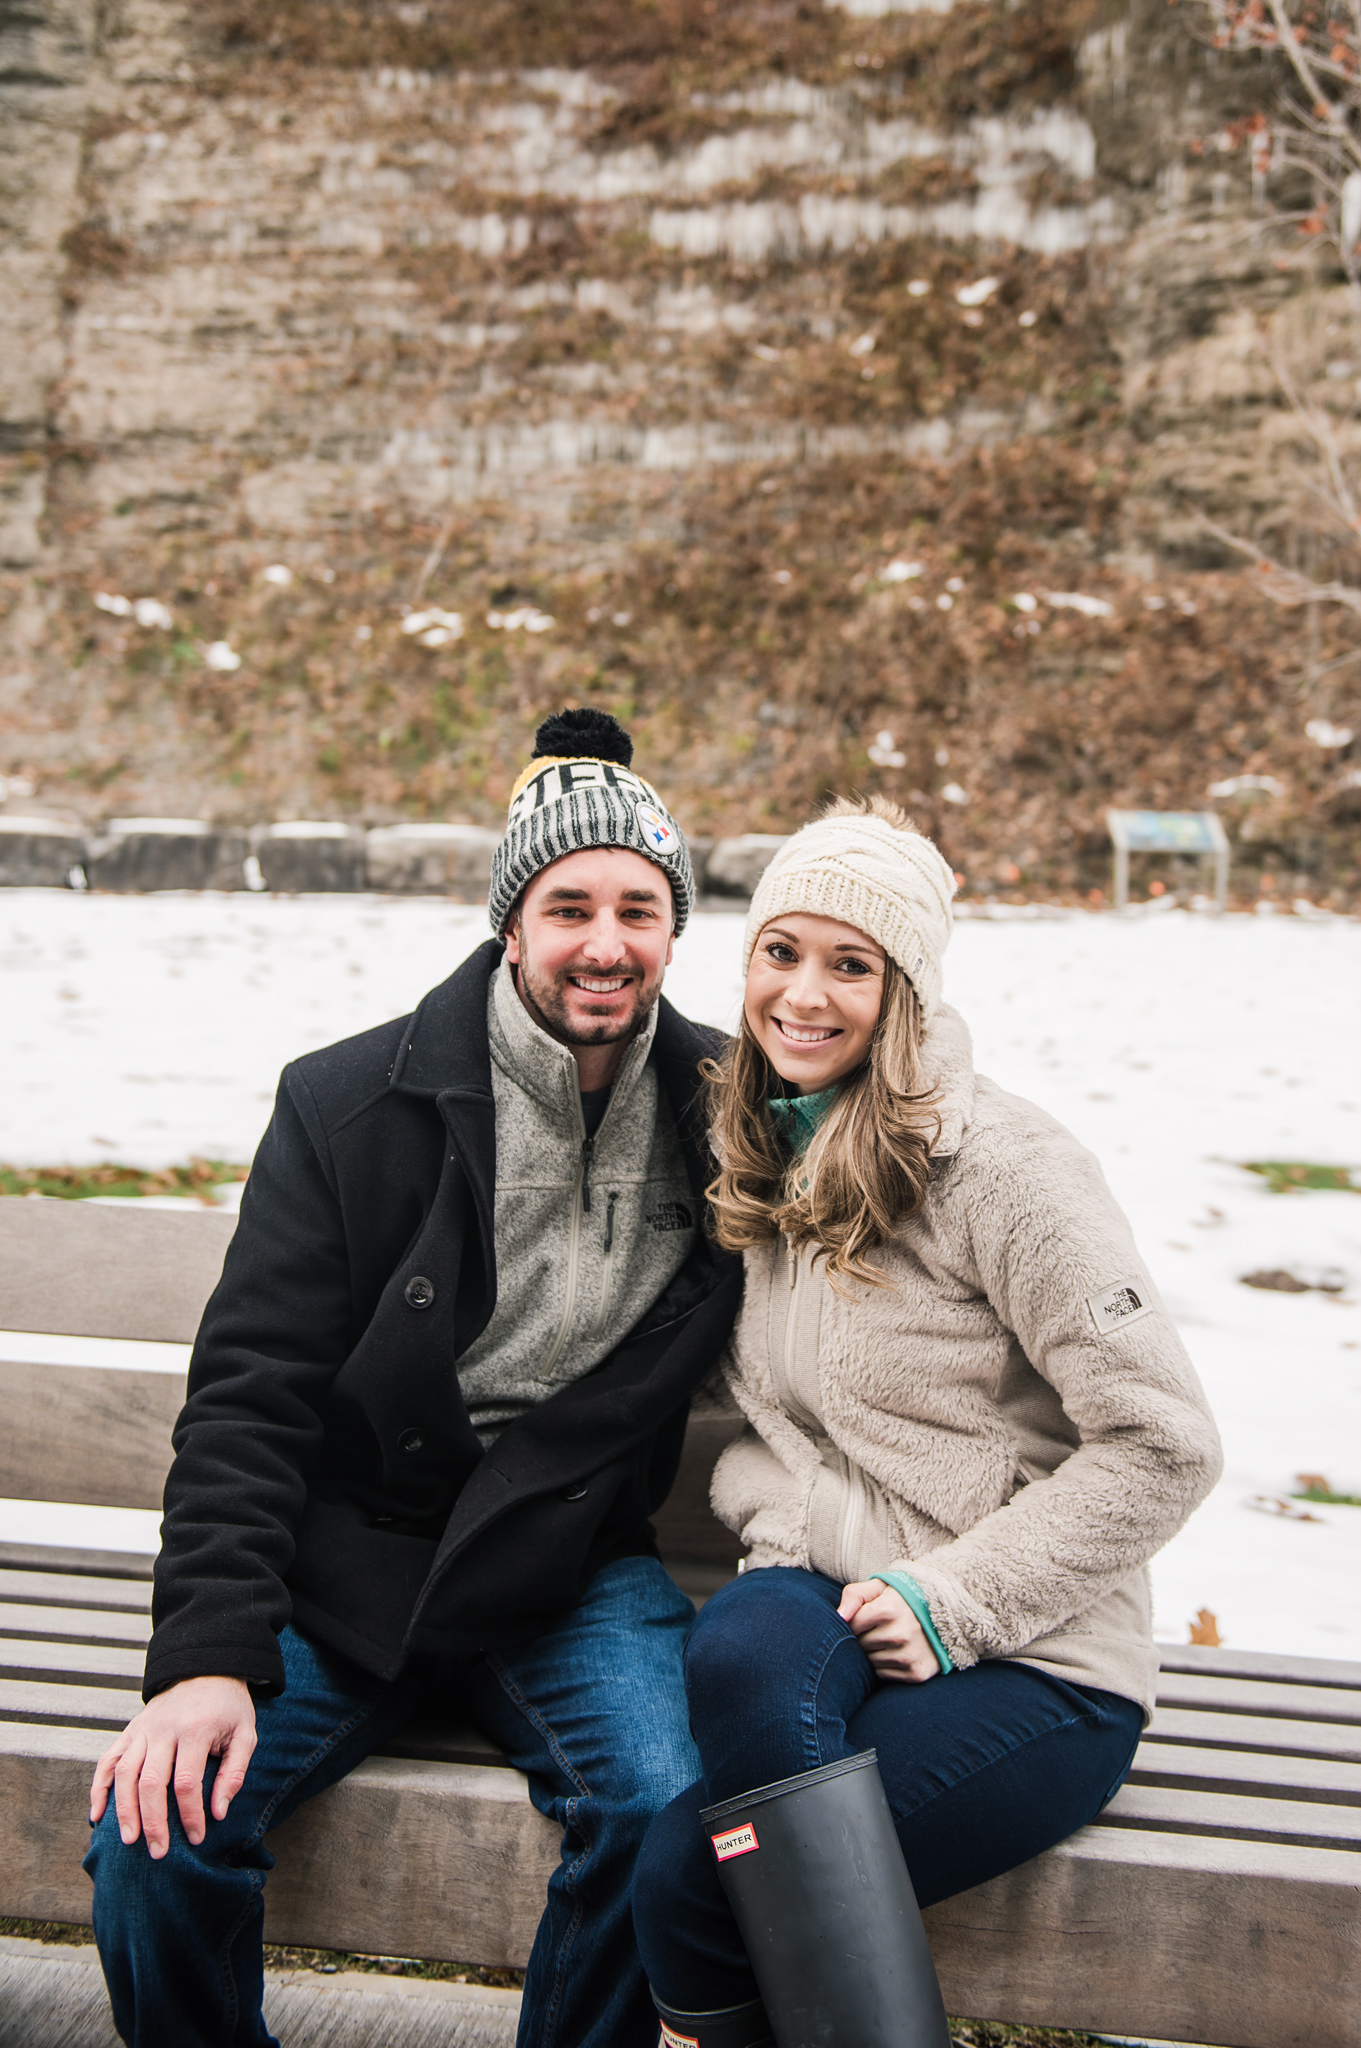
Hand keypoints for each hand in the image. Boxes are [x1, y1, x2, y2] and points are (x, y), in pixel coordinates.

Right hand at [89, 1676, 256, 1859]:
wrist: (206, 1668)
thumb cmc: (228, 1707)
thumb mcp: (245, 1734)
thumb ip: (234, 1773)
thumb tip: (218, 1812)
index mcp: (195, 1729)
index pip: (187, 1782)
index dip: (190, 1815)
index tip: (195, 1838)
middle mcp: (163, 1729)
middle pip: (151, 1782)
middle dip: (153, 1821)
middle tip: (157, 1852)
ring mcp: (143, 1729)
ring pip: (125, 1774)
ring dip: (124, 1810)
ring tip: (129, 1840)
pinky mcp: (130, 1730)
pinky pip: (107, 1760)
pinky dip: (98, 1788)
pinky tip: (96, 1815)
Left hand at [838, 1579, 940, 1683]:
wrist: (946, 1615)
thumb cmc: (903, 1599)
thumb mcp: (880, 1587)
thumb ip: (854, 1595)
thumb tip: (839, 1616)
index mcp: (888, 1609)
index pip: (852, 1625)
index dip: (855, 1621)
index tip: (866, 1617)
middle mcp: (900, 1634)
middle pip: (860, 1644)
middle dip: (864, 1637)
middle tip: (879, 1628)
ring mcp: (909, 1655)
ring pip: (870, 1661)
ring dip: (873, 1653)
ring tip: (889, 1639)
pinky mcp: (916, 1673)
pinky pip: (883, 1674)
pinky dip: (885, 1666)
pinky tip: (896, 1652)